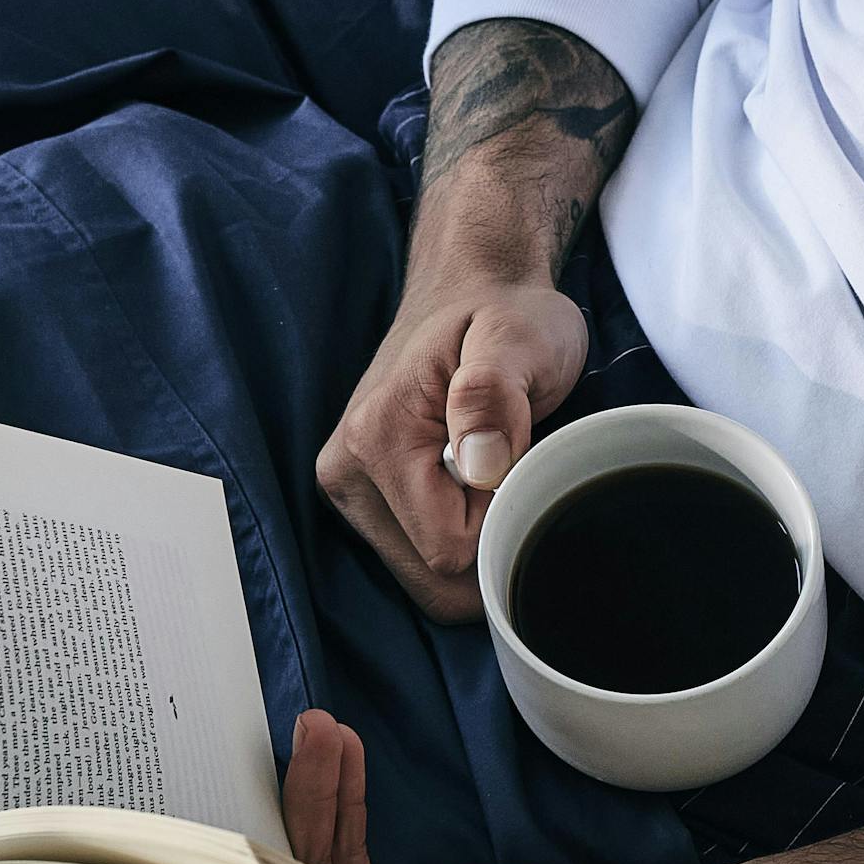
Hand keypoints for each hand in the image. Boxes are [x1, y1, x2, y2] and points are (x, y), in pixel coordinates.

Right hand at [317, 266, 584, 622]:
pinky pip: (419, 558)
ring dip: (472, 536)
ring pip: (425, 576)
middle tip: (507, 465)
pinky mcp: (363, 497)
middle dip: (484, 539)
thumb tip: (477, 465)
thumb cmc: (505, 313)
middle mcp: (344, 471)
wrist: (475, 287)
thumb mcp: (519, 338)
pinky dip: (457, 533)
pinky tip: (471, 483)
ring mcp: (348, 487)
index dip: (500, 522)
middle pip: (430, 577)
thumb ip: (494, 394)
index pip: (448, 551)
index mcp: (376, 437)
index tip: (518, 464)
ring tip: (489, 467)